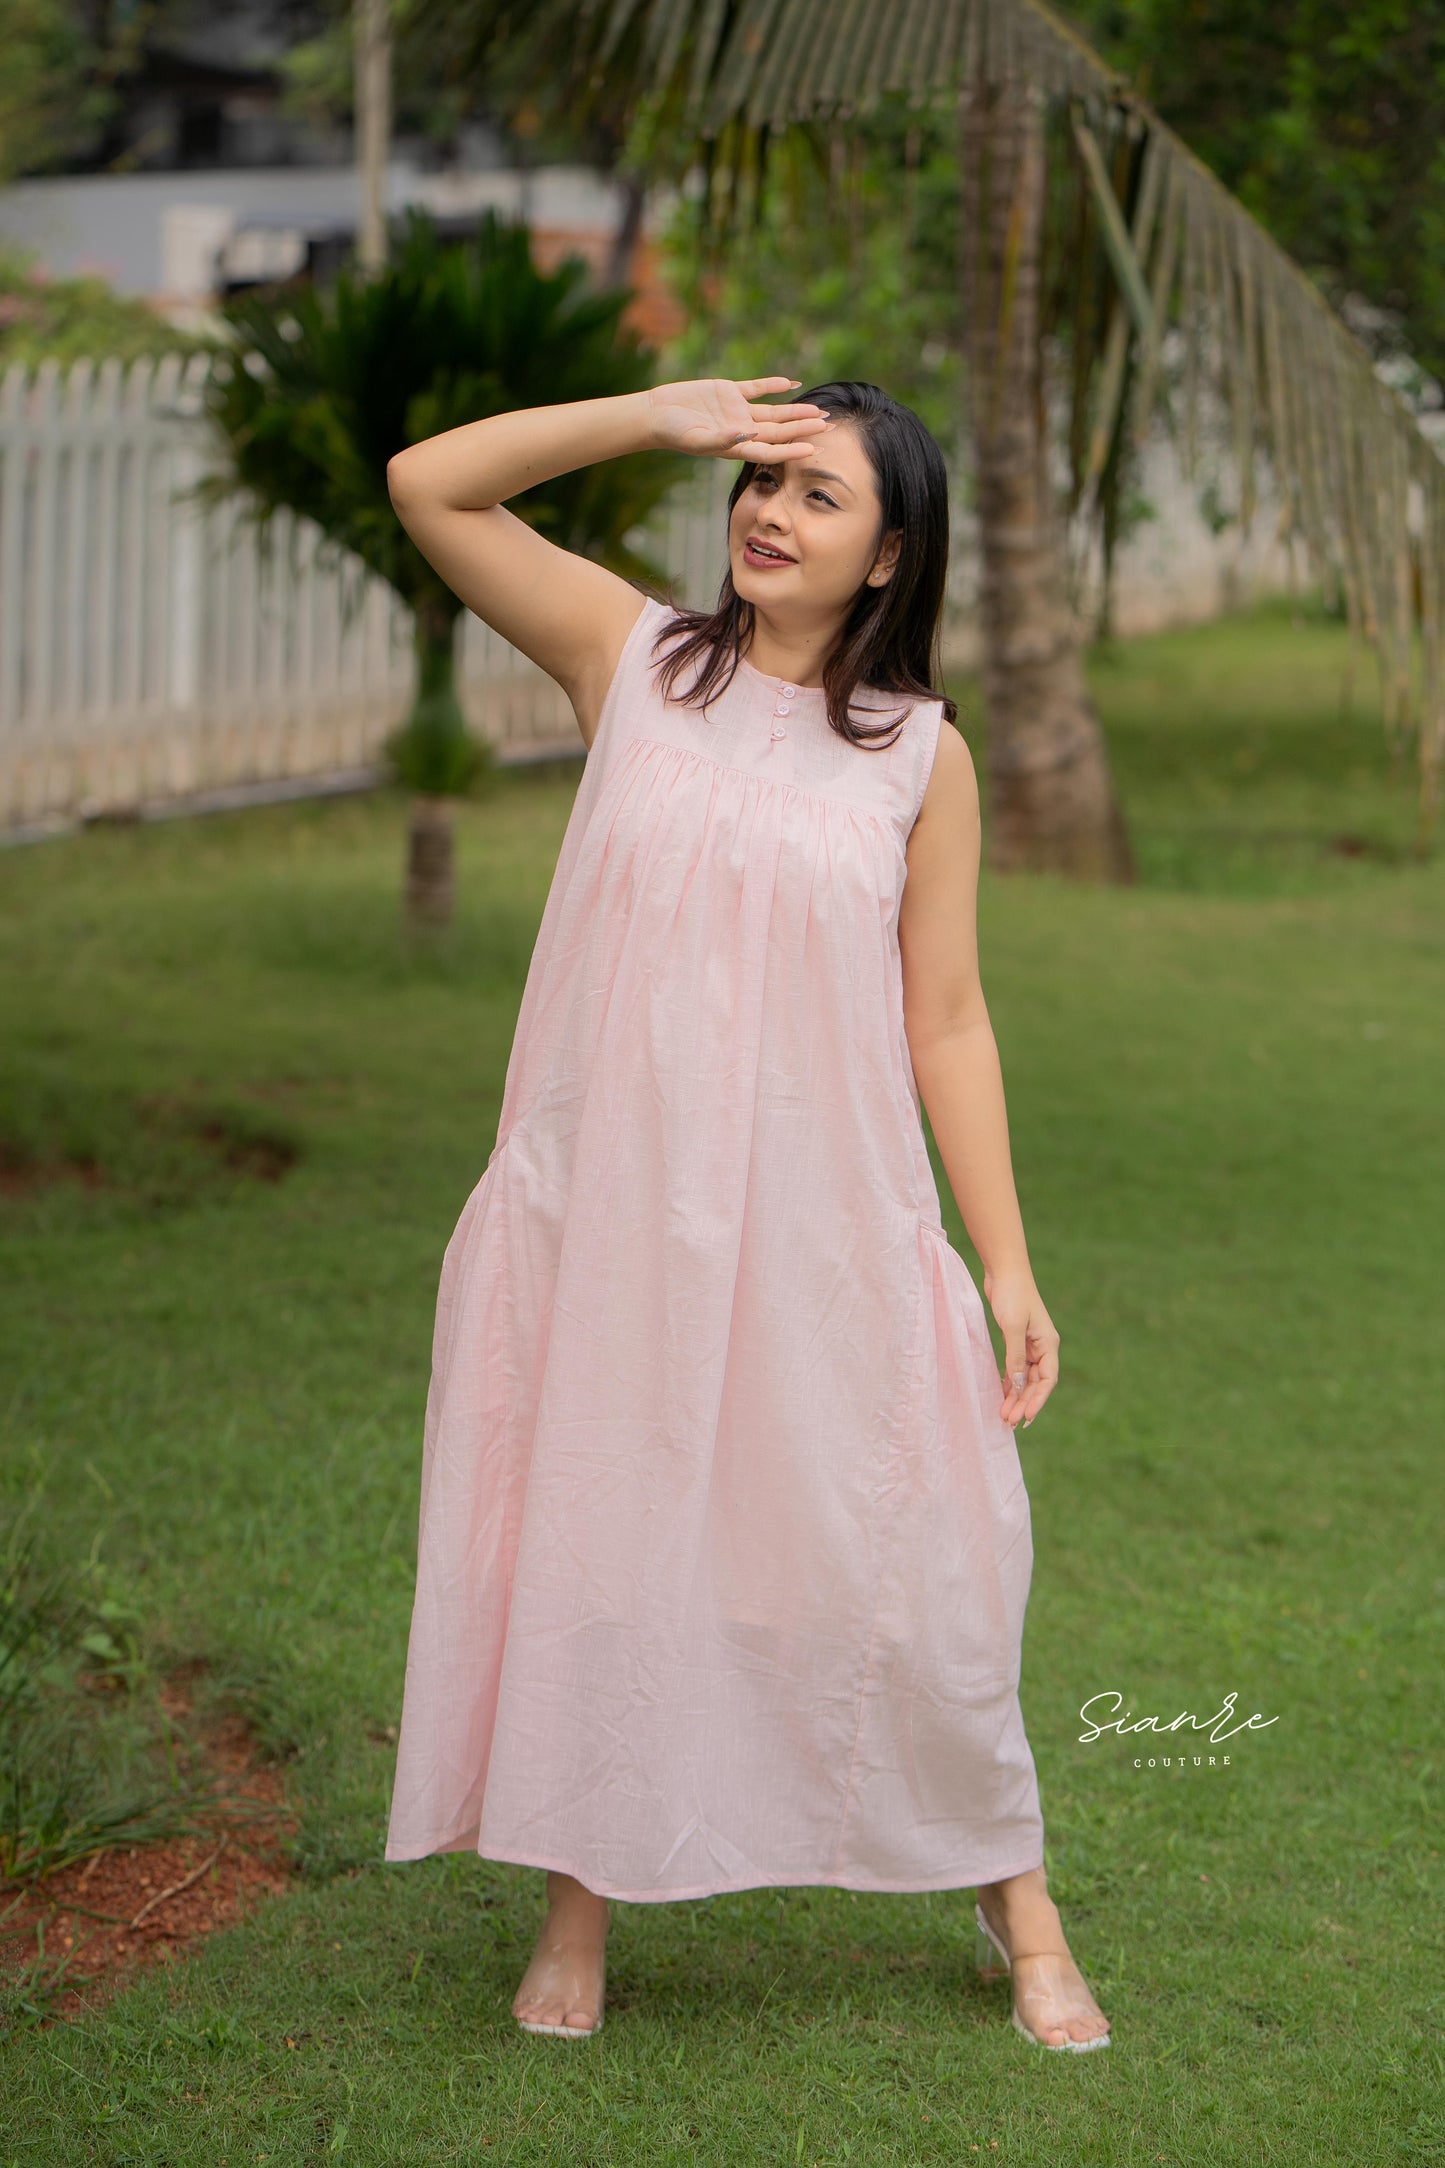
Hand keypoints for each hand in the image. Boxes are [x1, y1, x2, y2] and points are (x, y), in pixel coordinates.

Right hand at [643, 376, 829, 462]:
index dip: (792, 451)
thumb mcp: (697, 439)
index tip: (813, 449)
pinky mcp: (729, 392)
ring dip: (795, 411)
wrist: (656, 413)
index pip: (771, 450)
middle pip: (779, 430)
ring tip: (818, 411)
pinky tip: (792, 383)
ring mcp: (737, 410)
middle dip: (803, 429)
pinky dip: (773, 385)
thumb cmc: (673, 432)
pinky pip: (757, 388)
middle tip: (829, 427)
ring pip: (774, 411)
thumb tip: (746, 435)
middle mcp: (741, 430)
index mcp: (736, 446)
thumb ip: (722, 440)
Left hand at [983, 1268, 1059, 1431]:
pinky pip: (1016, 1368)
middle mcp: (1042, 1347)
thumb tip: (1019, 1387)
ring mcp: (1030, 1344)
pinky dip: (1010, 1382)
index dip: (1038, 1401)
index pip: (1048, 1380)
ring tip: (1004, 1415)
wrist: (1004, 1270)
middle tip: (1009, 1422)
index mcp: (1049, 1344)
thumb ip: (1016, 1358)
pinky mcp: (1016, 1340)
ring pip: (1025, 1378)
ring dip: (1016, 1396)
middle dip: (1023, 1403)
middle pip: (1036, 1383)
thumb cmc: (1012, 1295)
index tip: (1025, 1418)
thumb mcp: (1013, 1327)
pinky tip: (1002, 1395)